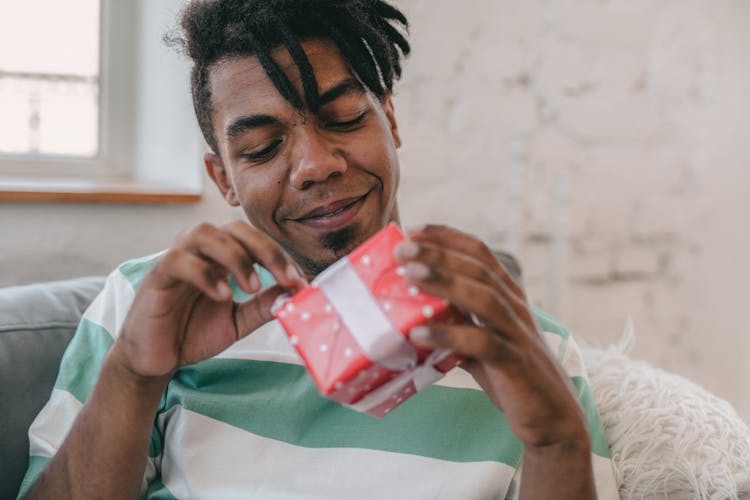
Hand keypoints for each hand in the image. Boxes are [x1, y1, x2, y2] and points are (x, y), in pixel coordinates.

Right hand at [112, 221, 305, 380]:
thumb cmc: (193, 333)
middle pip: (234, 227)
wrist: (155, 359)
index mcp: (221, 257)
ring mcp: (177, 260)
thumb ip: (263, 306)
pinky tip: (224, 295)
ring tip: (253, 287)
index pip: (254, 239)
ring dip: (235, 256)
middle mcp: (200, 251)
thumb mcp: (237, 322)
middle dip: (265, 249)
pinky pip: (179, 261)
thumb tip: (296, 292)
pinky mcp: (156, 277)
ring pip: (204, 233)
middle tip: (286, 278)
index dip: (279, 255)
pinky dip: (206, 275)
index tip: (299, 281)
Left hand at [394, 224, 587, 447]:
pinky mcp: (516, 362)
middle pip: (478, 269)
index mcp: (508, 297)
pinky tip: (418, 335)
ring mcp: (518, 333)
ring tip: (408, 276)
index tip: (414, 229)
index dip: (448, 237)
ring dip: (444, 282)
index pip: (480, 253)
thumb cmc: (512, 377)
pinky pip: (482, 343)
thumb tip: (410, 320)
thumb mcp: (480, 344)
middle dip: (439, 253)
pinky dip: (449, 336)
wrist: (553, 417)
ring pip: (483, 297)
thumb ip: (456, 327)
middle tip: (402, 247)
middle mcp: (515, 308)